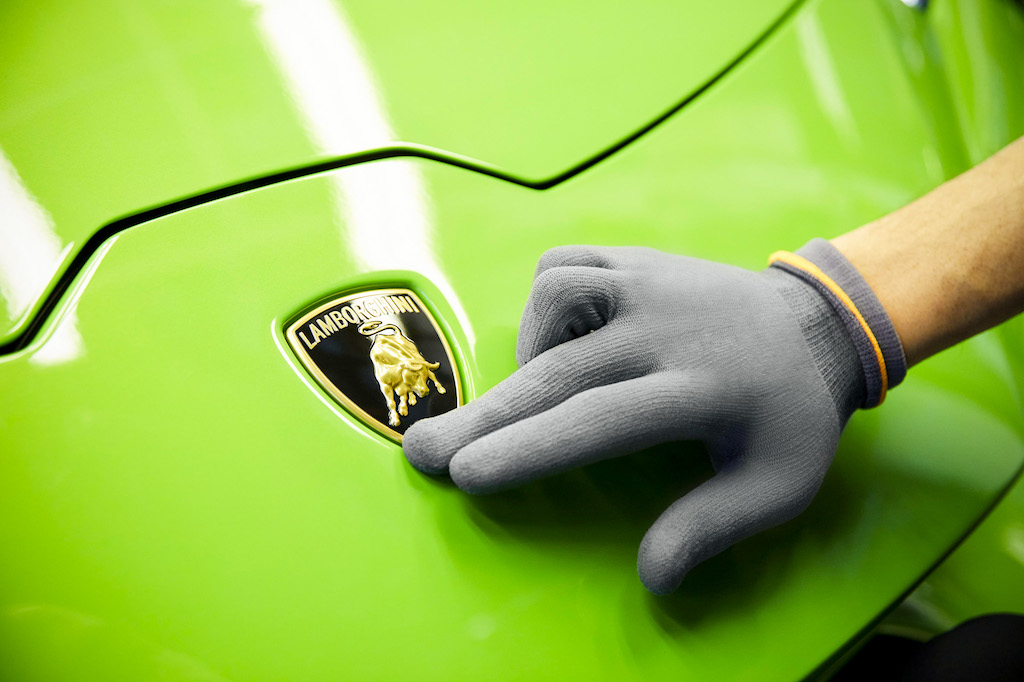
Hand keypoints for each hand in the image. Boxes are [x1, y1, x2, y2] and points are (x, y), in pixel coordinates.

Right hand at [404, 245, 864, 593]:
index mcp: (702, 391)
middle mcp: (667, 329)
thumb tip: (651, 577)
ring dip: (526, 346)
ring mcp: (650, 284)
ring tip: (535, 389)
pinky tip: (556, 340)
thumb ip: (711, 528)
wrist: (818, 324)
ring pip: (557, 294)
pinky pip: (566, 264)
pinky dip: (543, 303)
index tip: (469, 475)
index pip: (600, 420)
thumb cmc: (790, 415)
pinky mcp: (638, 260)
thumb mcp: (777, 485)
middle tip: (423, 451)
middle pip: (559, 371)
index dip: (530, 449)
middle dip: (486, 415)